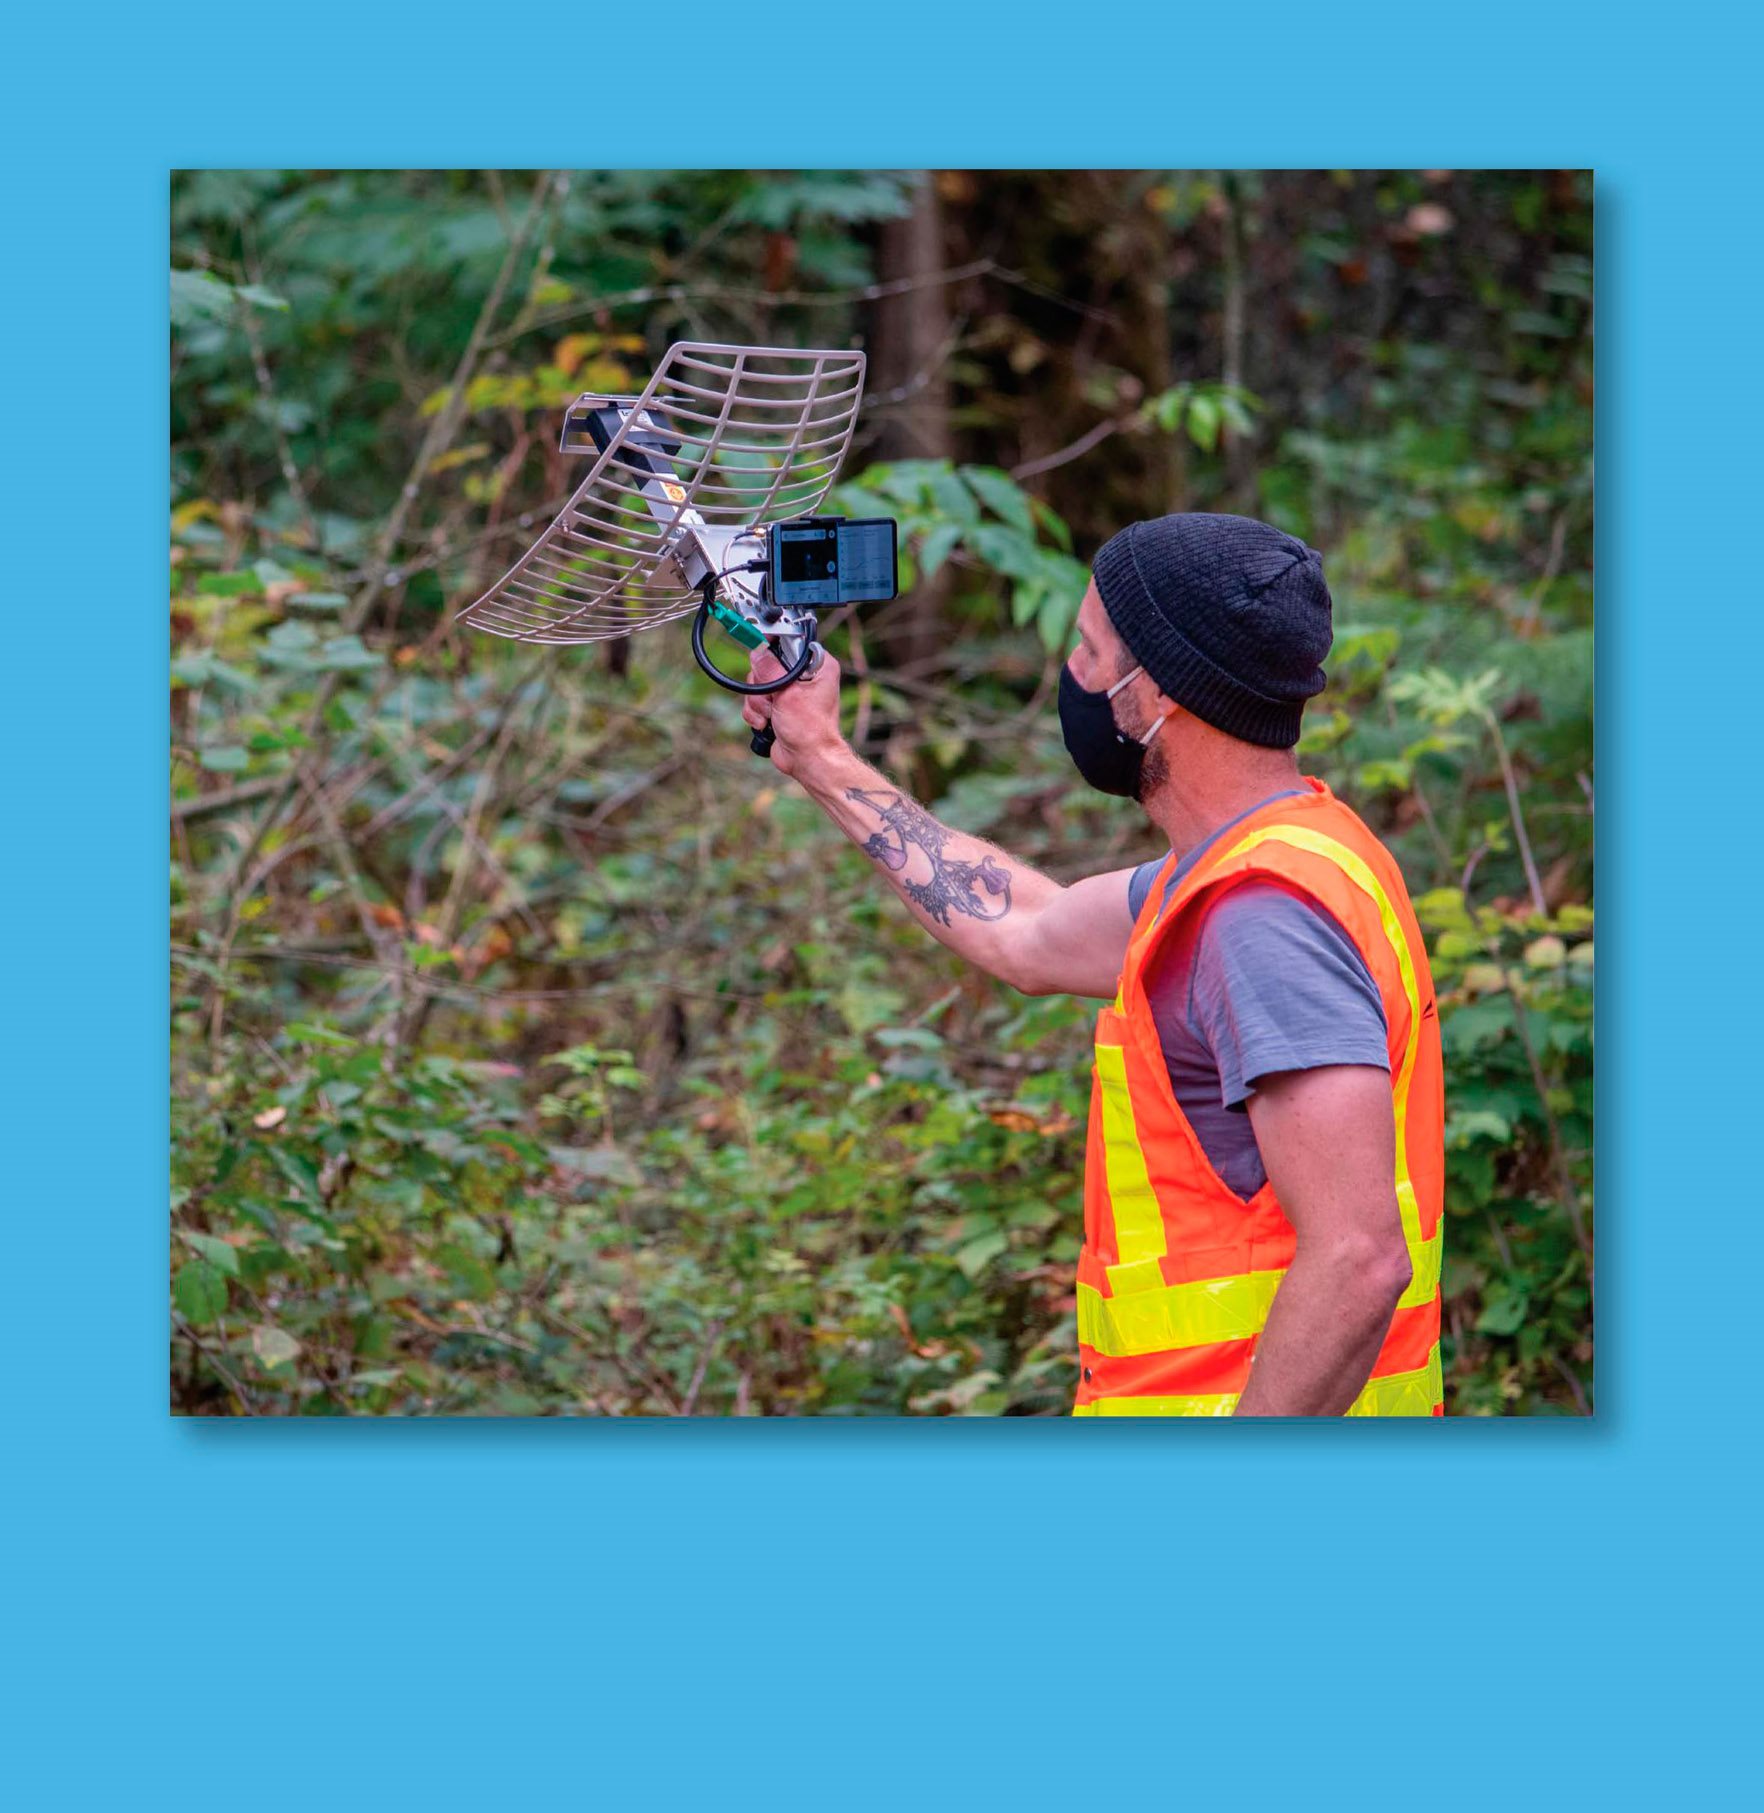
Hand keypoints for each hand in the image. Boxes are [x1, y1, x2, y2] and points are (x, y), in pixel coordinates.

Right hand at [740, 647, 844, 779]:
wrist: (807, 760)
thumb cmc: (811, 730)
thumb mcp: (788, 693)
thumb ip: (770, 669)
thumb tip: (758, 651)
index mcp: (817, 666)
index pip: (790, 643)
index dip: (773, 650)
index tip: (763, 659)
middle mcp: (803, 676)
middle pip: (767, 664)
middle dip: (763, 686)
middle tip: (773, 700)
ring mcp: (788, 691)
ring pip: (757, 684)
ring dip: (758, 703)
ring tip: (772, 716)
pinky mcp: (776, 705)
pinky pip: (754, 700)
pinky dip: (756, 713)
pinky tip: (767, 724)